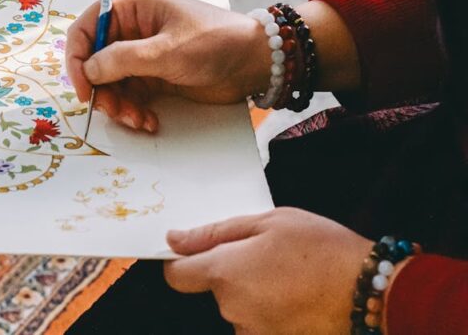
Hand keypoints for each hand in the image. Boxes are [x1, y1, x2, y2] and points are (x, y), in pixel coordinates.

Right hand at [65, 0, 269, 131]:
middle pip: (94, 61)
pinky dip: (133, 111)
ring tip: (138, 120)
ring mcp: (140, 53)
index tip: (83, 89)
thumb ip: (122, 60)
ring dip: (118, 106)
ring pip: (109, 83)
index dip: (77, 59)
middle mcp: (130, 28)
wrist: (255, 63)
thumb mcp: (167, 51)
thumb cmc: (215, 42)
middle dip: (102, 90)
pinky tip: (149, 120)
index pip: (85, 29)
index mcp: (130, 7)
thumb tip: (88, 70)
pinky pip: (128, 96)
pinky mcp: (151, 75)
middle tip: (114, 112)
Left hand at [164, 208, 372, 334]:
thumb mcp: (268, 222)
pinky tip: (298, 295)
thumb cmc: (321, 249)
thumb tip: (174, 240)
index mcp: (224, 273)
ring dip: (255, 292)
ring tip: (290, 275)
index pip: (177, 276)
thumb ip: (215, 233)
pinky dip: (272, 309)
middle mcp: (232, 308)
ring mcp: (254, 330)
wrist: (372, 292)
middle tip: (269, 255)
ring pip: (239, 306)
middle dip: (233, 271)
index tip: (198, 251)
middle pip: (214, 289)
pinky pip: (260, 322)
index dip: (182, 261)